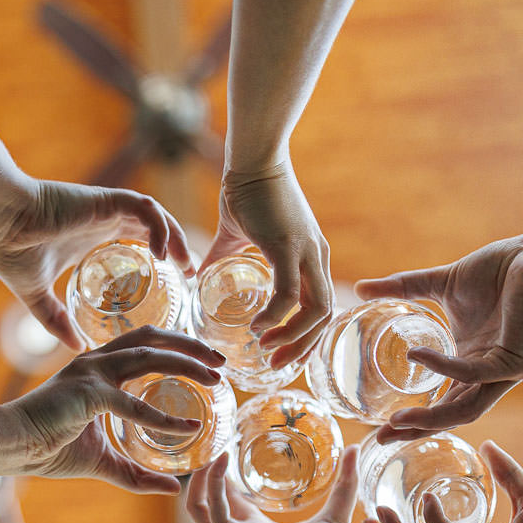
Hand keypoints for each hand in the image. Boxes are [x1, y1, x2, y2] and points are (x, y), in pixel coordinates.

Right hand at [0, 179, 193, 349]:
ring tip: (185, 265)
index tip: (175, 284)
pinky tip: (161, 253)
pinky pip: (143, 207)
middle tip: (191, 276)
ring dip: (175, 237)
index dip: (160, 257)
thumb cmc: (10, 252)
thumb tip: (74, 348)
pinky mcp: (104, 199)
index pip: (139, 241)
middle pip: (155, 229)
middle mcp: (104, 221)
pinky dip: (158, 226)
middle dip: (177, 249)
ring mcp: (106, 208)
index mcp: (93, 238)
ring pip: (156, 216)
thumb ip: (55, 320)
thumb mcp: (36, 295)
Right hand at [6, 328, 224, 493]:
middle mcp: (97, 360)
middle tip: (222, 364)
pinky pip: (132, 403)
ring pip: (149, 355)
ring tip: (215, 379)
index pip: (146, 344)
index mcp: (99, 368)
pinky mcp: (87, 393)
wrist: (12, 447)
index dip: (179, 347)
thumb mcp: (103, 462)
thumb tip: (173, 490)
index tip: (208, 364)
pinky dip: (162, 417)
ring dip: (186, 364)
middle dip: (192, 346)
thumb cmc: (49, 449)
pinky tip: (187, 428)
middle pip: (154, 337)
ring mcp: (91, 372)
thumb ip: (137, 474)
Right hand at [186, 445, 359, 522]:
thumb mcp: (334, 514)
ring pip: (197, 505)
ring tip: (208, 448)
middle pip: (209, 500)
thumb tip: (355, 450)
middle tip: (213, 441)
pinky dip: (210, 483)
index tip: (230, 449)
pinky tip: (220, 460)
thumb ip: (344, 483)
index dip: (227, 476)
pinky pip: (209, 507)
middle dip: (207, 473)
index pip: (231, 500)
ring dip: (198, 477)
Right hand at [202, 158, 332, 367]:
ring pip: (316, 310)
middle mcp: (317, 258)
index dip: (304, 335)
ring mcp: (308, 252)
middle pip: (325, 315)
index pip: (320, 306)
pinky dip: (276, 316)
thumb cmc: (245, 191)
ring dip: (293, 336)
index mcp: (310, 257)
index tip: (279, 353)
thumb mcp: (235, 235)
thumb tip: (197, 276)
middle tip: (274, 363)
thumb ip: (222, 259)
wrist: (251, 159)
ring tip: (265, 347)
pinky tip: (256, 325)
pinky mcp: (290, 247)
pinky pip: (290, 294)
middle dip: (302, 346)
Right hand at [355, 237, 522, 441]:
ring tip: (398, 421)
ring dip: (431, 418)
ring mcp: (504, 372)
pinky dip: (444, 367)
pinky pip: (475, 373)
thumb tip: (360, 288)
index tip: (378, 426)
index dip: (413, 417)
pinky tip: (418, 355)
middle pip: (451, 417)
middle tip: (381, 438)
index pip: (441, 402)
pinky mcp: (518, 361)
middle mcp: (488, 374)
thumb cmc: (501, 270)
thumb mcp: (441, 284)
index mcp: (471, 362)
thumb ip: (403, 288)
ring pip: (466, 409)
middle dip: (416, 430)